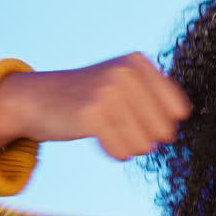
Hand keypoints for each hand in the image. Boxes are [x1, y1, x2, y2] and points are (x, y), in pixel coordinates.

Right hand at [0, 51, 192, 159]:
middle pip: (164, 130)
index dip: (163, 124)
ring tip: (109, 131)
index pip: (179, 110)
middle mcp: (126, 72)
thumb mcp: (124, 84)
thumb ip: (156, 98)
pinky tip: (99, 138)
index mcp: (139, 62)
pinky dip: (114, 153)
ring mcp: (109, 91)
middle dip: (145, 138)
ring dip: (129, 147)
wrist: (36, 99)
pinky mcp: (92, 114)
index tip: (139, 118)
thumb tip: (177, 127)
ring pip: (145, 145)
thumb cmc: (88, 97)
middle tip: (119, 126)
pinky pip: (123, 152)